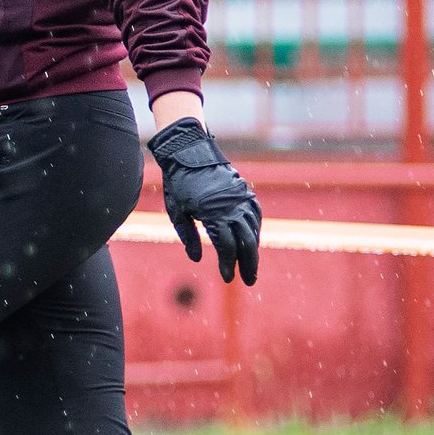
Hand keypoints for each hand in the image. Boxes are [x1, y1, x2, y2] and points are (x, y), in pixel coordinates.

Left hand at [150, 117, 259, 285]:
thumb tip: (197, 259)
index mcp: (213, 214)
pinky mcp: (246, 192)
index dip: (228, 264)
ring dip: (253, 250)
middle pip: (246, 243)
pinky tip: (252, 243)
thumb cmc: (178, 184)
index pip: (227, 247)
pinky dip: (255, 232)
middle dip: (248, 264)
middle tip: (248, 280)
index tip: (227, 278)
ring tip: (250, 266)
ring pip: (254, 230)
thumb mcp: (177, 213)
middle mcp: (232, 207)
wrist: (190, 153)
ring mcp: (242, 199)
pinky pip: (256, 217)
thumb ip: (189, 237)